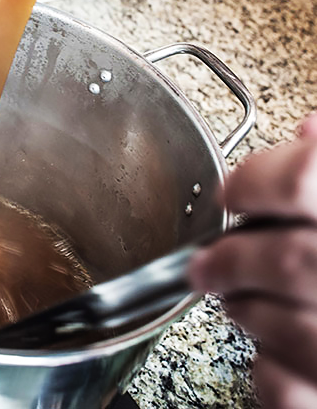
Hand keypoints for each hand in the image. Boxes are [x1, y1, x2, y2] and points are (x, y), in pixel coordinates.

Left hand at [189, 114, 316, 407]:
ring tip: (237, 301)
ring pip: (295, 328)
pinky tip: (272, 352)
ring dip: (248, 311)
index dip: (256, 181)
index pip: (306, 179)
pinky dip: (270, 373)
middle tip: (207, 262)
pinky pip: (297, 392)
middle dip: (233, 260)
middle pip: (291, 260)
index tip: (232, 193)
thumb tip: (308, 131)